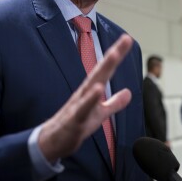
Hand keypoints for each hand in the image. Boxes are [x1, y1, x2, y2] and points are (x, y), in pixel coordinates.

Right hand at [38, 34, 132, 161]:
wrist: (52, 142)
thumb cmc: (75, 125)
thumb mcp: (100, 114)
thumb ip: (114, 103)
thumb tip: (129, 92)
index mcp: (91, 90)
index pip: (106, 69)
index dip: (117, 54)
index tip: (127, 39)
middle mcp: (85, 92)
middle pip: (101, 70)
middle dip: (113, 54)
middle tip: (125, 39)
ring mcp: (79, 104)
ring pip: (92, 84)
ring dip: (103, 69)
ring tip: (114, 55)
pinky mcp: (74, 119)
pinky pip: (83, 109)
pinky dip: (90, 99)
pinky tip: (97, 90)